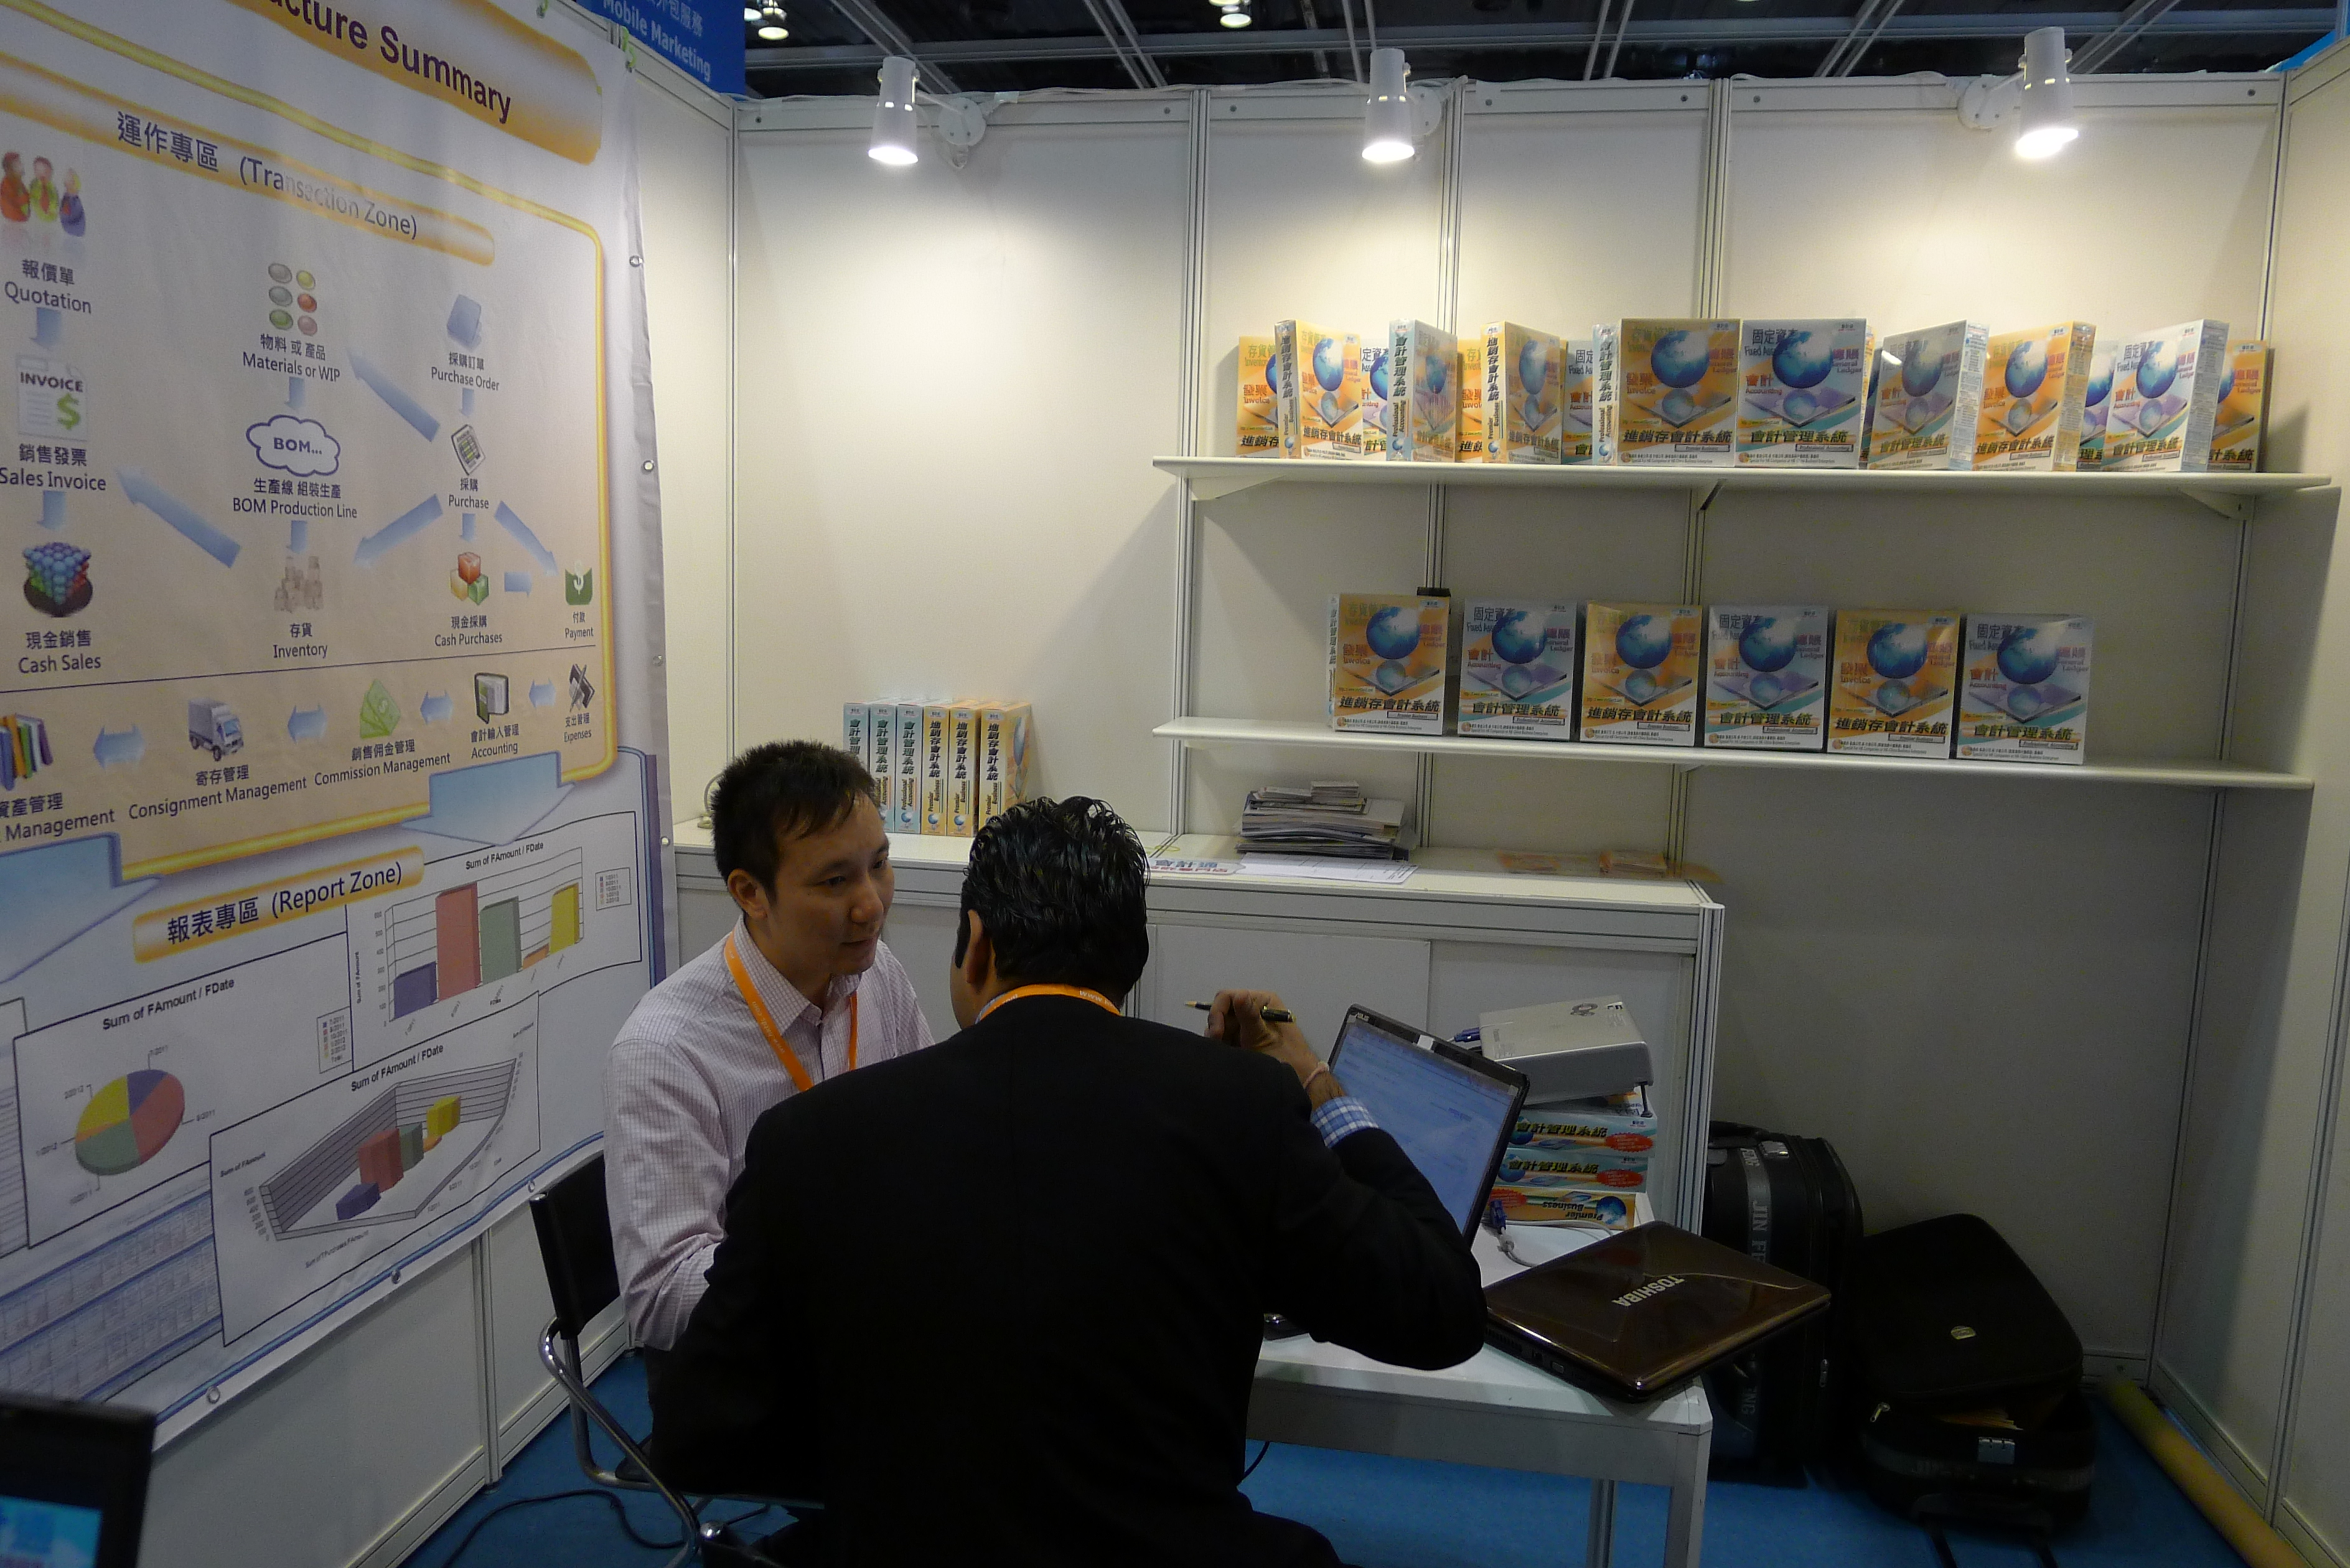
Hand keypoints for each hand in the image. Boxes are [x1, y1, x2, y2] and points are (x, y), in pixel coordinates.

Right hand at [1205, 989, 1342, 1107]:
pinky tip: (1227, 1055)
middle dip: (1217, 1028)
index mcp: (1262, 1001)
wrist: (1298, 1080)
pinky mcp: (1244, 1039)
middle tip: (1218, 1046)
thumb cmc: (1284, 1057)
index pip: (1227, 997)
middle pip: (1222, 1012)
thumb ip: (1249, 1017)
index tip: (1217, 1034)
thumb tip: (1238, 995)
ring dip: (1218, 1039)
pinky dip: (1222, 1046)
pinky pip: (1224, 1038)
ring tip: (1225, 1053)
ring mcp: (1248, 1024)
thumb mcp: (1263, 1038)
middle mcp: (1253, 1008)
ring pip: (1221, 1026)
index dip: (1217, 1013)